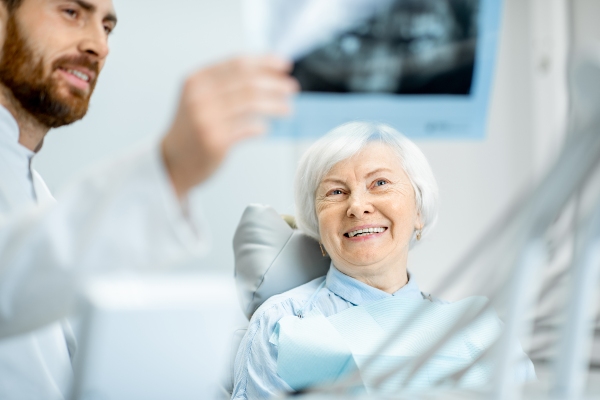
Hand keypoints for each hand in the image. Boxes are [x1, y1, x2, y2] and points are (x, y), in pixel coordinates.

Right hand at [161, 55, 298, 196]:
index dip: (265, 62)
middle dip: (275, 83)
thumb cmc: (192, 129)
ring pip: (251, 103)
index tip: (285, 65)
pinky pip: (248, 128)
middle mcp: (199, 96)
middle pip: (248, 82)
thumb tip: (268, 74)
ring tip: (288, 109)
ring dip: (275, 105)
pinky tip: (267, 128)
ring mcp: (206, 119)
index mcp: (197, 80)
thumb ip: (226, 85)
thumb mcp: (200, 98)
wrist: (171, 163)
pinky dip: (261, 127)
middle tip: (292, 88)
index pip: (238, 63)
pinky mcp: (215, 141)